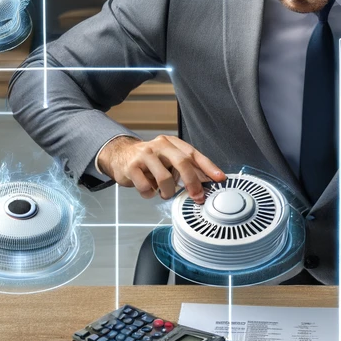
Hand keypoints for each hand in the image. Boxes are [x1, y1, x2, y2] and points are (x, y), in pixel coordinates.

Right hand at [97, 135, 225, 201]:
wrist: (120, 155)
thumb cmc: (151, 160)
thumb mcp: (169, 159)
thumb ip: (187, 168)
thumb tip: (209, 181)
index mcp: (172, 143)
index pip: (193, 154)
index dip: (208, 167)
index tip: (220, 178)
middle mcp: (159, 146)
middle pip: (182, 163)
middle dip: (193, 183)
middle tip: (198, 197)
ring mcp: (144, 155)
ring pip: (164, 179)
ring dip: (168, 192)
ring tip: (165, 193)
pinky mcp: (132, 167)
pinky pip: (146, 187)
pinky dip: (150, 194)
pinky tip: (149, 191)